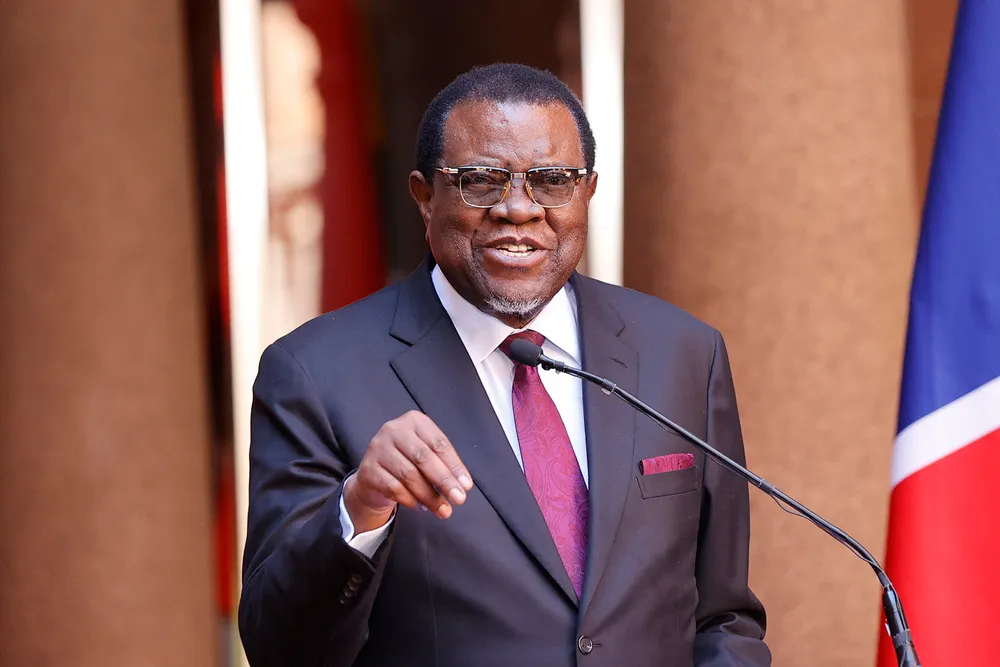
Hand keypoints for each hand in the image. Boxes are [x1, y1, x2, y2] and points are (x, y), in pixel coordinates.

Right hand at [343, 411, 473, 532]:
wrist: (374, 476)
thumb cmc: (408, 462)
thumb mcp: (427, 455)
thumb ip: (444, 465)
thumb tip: (463, 485)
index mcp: (414, 421)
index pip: (438, 443)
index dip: (454, 466)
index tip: (466, 486)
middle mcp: (394, 430)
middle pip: (424, 458)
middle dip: (444, 481)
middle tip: (459, 499)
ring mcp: (378, 448)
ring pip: (409, 475)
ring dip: (430, 496)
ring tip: (443, 510)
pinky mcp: (368, 469)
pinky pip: (394, 488)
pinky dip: (412, 500)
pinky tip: (422, 507)